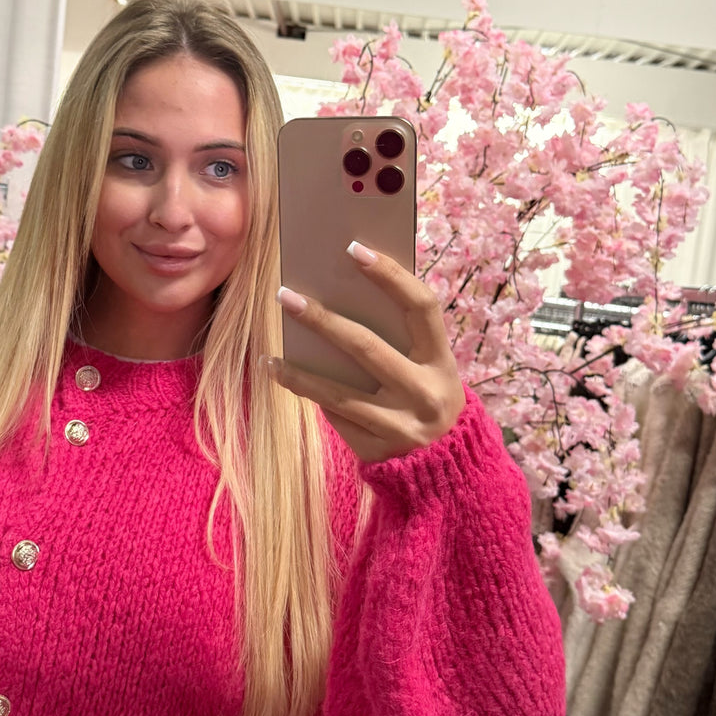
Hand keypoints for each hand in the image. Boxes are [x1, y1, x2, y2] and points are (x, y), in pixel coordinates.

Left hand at [266, 241, 465, 462]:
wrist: (445, 466)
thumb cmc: (426, 396)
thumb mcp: (429, 368)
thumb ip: (399, 339)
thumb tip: (338, 295)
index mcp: (442, 361)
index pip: (421, 307)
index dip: (391, 276)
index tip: (354, 249)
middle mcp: (426, 393)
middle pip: (367, 348)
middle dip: (323, 319)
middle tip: (285, 294)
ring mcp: (401, 425)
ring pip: (339, 392)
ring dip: (299, 370)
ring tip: (270, 349)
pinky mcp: (377, 448)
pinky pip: (334, 415)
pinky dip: (306, 392)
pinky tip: (280, 373)